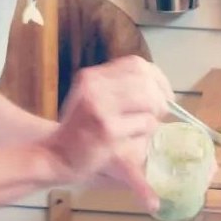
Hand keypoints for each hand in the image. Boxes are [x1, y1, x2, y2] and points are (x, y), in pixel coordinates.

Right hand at [44, 56, 172, 208]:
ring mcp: (101, 108)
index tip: (164, 92)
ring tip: (146, 126)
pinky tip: (135, 138)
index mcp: (91, 76)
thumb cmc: (79, 129)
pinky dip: (147, 132)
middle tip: (162, 112)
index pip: (136, 64)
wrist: (56, 156)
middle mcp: (94, 87)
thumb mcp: (93, 98)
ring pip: (149, 101)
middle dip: (161, 98)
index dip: (157, 77)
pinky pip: (145, 124)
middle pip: (146, 82)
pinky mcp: (109, 131)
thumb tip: (158, 86)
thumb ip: (119, 88)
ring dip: (154, 116)